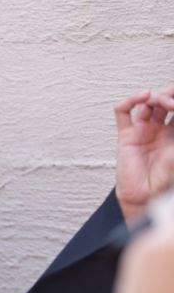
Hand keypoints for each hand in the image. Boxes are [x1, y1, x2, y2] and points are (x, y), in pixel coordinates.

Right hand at [115, 86, 173, 221]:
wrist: (146, 198)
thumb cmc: (164, 182)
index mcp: (173, 134)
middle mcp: (157, 130)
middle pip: (164, 100)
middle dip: (171, 94)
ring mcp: (141, 131)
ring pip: (147, 102)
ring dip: (158, 96)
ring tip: (166, 103)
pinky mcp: (125, 136)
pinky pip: (123, 112)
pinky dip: (131, 100)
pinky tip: (144, 96)